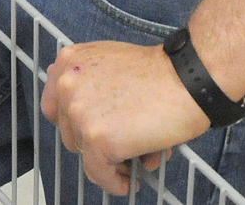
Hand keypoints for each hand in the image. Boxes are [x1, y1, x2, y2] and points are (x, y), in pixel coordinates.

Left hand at [39, 40, 209, 193]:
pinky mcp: (97, 139)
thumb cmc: (162, 73)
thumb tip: (95, 121)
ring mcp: (80, 113)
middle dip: (95, 141)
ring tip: (135, 161)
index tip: (88, 132)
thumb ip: (93, 84)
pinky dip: (113, 182)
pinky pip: (99, 172)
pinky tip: (129, 182)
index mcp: (70, 62)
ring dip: (109, 160)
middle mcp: (67, 85)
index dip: (74, 122)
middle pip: (70, 129)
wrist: (189, 80)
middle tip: (121, 148)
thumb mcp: (111, 62)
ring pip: (84, 152)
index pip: (55, 103)